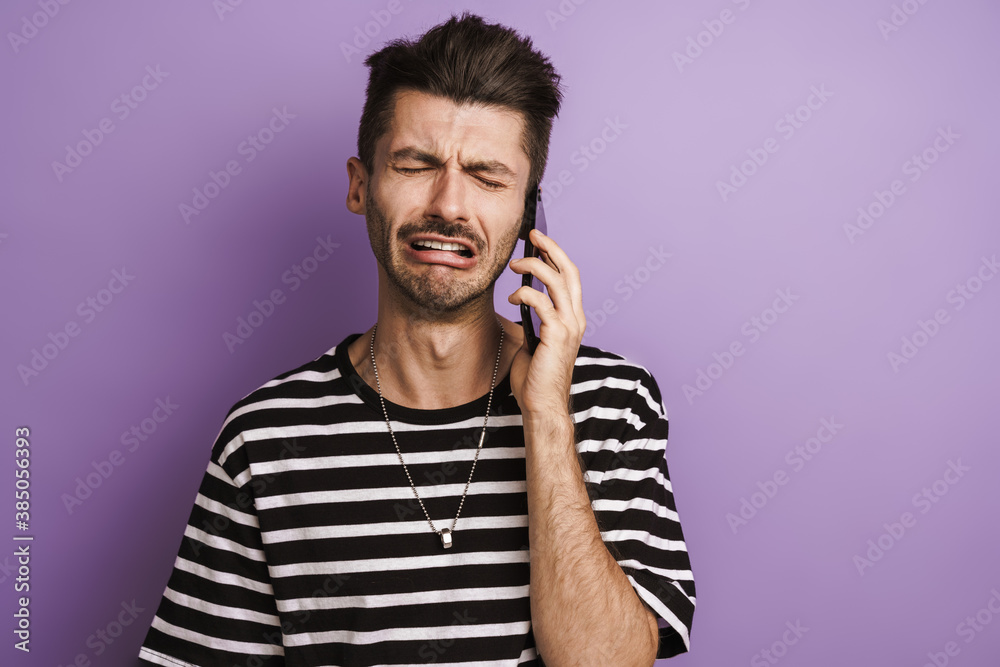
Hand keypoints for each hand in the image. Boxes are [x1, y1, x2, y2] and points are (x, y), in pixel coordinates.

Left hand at [506, 228, 585, 419]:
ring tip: (515, 263)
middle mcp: (575, 318)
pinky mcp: (557, 334)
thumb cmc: (535, 378)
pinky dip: (524, 293)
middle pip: (569, 271)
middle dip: (551, 248)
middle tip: (533, 235)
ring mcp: (569, 326)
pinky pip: (541, 301)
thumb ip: (527, 320)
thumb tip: (510, 304)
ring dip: (534, 266)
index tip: (539, 242)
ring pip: (556, 281)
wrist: (541, 405)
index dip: (556, 256)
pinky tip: (512, 297)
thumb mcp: (529, 341)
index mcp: (572, 318)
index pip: (569, 278)